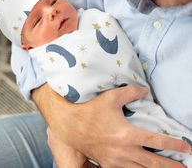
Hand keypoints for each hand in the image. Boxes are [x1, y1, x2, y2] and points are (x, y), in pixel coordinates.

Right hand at [32, 84, 190, 167]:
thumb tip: (145, 90)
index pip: (156, 140)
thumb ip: (130, 92)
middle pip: (153, 162)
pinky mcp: (107, 163)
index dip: (173, 144)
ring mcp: (115, 159)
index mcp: (127, 134)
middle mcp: (123, 150)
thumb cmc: (90, 110)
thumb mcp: (111, 97)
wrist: (70, 125)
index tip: (186, 147)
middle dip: (170, 166)